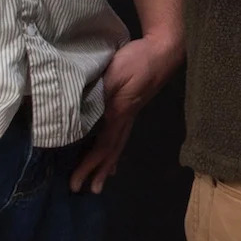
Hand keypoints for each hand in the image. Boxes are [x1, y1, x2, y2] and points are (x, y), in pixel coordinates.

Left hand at [69, 34, 183, 193]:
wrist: (165, 49)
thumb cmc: (139, 60)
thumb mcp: (114, 73)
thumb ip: (98, 93)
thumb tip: (79, 114)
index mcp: (118, 114)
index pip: (102, 147)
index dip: (88, 166)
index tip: (75, 182)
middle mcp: (125, 119)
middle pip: (111, 151)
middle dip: (98, 171)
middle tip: (88, 191)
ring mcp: (131, 113)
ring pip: (118, 144)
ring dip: (108, 164)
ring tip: (102, 180)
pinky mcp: (133, 105)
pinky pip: (121, 134)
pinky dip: (115, 148)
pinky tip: (114, 150)